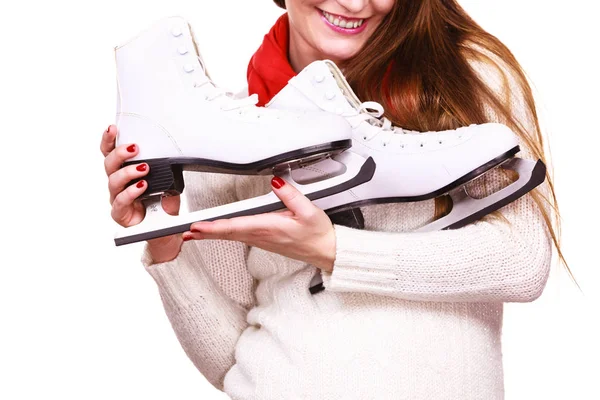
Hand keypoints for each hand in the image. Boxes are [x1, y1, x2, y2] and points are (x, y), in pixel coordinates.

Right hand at [100, 124, 181, 261]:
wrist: (165, 230)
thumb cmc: (162, 205)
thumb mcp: (169, 183)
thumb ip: (167, 171)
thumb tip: (172, 158)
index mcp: (125, 173)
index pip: (112, 154)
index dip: (109, 141)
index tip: (113, 128)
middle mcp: (118, 185)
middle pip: (109, 165)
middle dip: (120, 153)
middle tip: (134, 147)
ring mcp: (118, 199)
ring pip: (114, 181)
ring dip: (128, 172)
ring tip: (143, 168)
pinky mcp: (121, 214)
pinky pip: (121, 201)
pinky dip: (131, 192)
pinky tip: (141, 186)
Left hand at [185, 176, 336, 271]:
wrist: (326, 252)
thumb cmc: (318, 235)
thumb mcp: (308, 211)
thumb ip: (291, 195)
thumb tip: (276, 182)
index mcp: (270, 228)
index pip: (236, 226)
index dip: (215, 226)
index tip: (198, 226)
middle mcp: (262, 236)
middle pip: (228, 233)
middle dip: (205, 232)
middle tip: (185, 232)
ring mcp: (262, 240)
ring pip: (231, 236)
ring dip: (212, 234)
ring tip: (194, 233)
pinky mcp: (265, 241)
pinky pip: (239, 237)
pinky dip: (224, 235)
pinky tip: (217, 234)